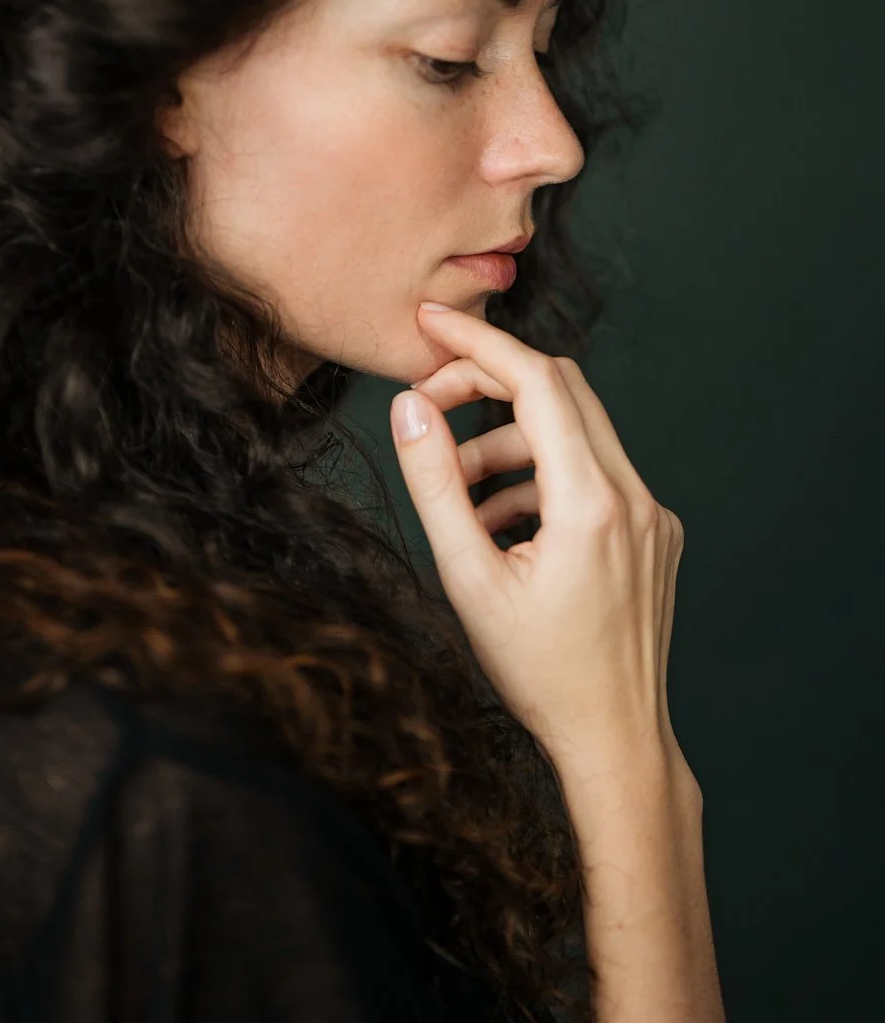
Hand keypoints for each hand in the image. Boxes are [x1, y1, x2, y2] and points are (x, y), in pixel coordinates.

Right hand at [390, 303, 686, 766]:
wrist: (615, 742)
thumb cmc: (540, 672)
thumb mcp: (467, 579)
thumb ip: (434, 485)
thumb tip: (409, 409)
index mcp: (591, 503)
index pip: (537, 381)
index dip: (479, 343)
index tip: (430, 323)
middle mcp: (634, 497)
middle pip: (561, 390)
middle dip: (489, 382)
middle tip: (427, 400)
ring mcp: (652, 515)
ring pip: (576, 431)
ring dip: (507, 438)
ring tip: (457, 493)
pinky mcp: (654, 534)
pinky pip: (593, 473)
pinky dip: (540, 475)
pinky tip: (499, 525)